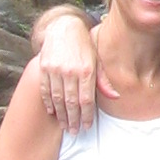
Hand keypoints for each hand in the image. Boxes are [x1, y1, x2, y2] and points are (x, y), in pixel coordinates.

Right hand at [33, 11, 114, 131]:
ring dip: (61, 115)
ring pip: (57, 99)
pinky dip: (48, 103)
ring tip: (65, 126)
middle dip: (73, 120)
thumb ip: (104, 80)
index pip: (86, 100)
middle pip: (71, 103)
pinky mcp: (44, 67)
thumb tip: (115, 97)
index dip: (86, 116)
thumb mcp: (97, 60)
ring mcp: (55, 69)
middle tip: (74, 131)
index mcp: (86, 70)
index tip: (86, 126)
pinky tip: (53, 112)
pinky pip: (45, 90)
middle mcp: (70, 71)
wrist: (64, 28)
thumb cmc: (84, 46)